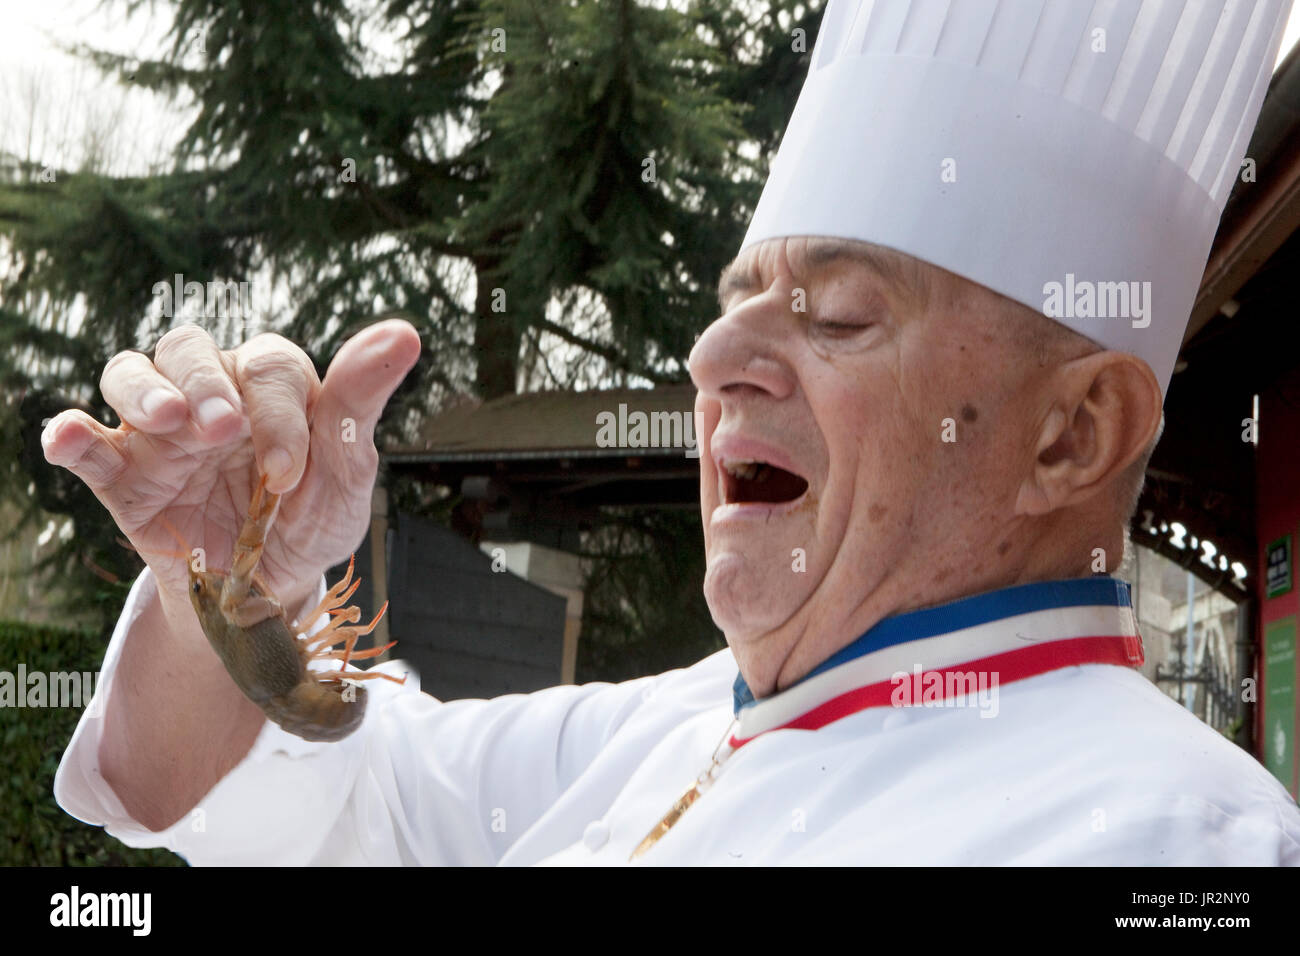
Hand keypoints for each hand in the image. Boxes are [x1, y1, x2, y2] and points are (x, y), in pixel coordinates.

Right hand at [41, 319, 420, 618]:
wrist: (267, 594)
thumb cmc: (310, 521)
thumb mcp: (348, 471)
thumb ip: (362, 403)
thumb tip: (404, 332)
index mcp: (272, 386)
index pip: (267, 370)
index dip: (278, 416)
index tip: (289, 475)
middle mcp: (212, 394)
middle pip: (189, 349)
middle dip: (206, 383)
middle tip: (222, 431)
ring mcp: (161, 432)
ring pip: (130, 373)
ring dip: (144, 390)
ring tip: (170, 421)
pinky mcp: (122, 475)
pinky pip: (86, 442)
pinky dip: (69, 434)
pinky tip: (70, 439)